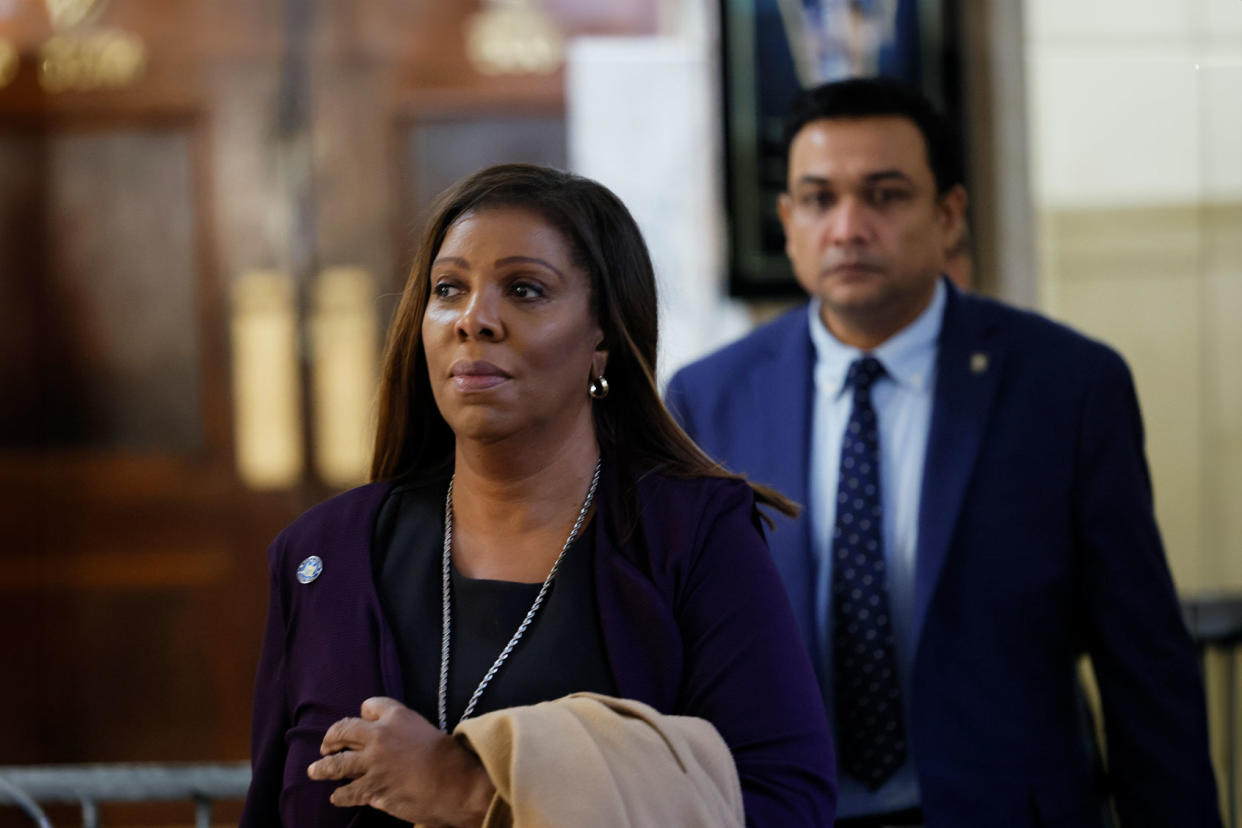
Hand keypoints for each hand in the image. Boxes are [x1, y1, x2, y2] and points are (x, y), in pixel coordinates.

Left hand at [307, 696, 495, 826]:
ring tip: (315, 770)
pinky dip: (340, 795)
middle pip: (343, 730)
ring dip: (323, 768)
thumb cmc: (448, 758)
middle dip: (331, 738)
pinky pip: (347, 792)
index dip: (363, 714)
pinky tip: (337, 796)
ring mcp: (372, 764)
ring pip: (336, 764)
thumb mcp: (425, 730)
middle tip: (326, 746)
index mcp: (396, 716)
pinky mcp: (372, 789)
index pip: (369, 706)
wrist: (456, 784)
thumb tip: (387, 739)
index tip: (360, 721)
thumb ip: (403, 730)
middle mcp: (379, 736)